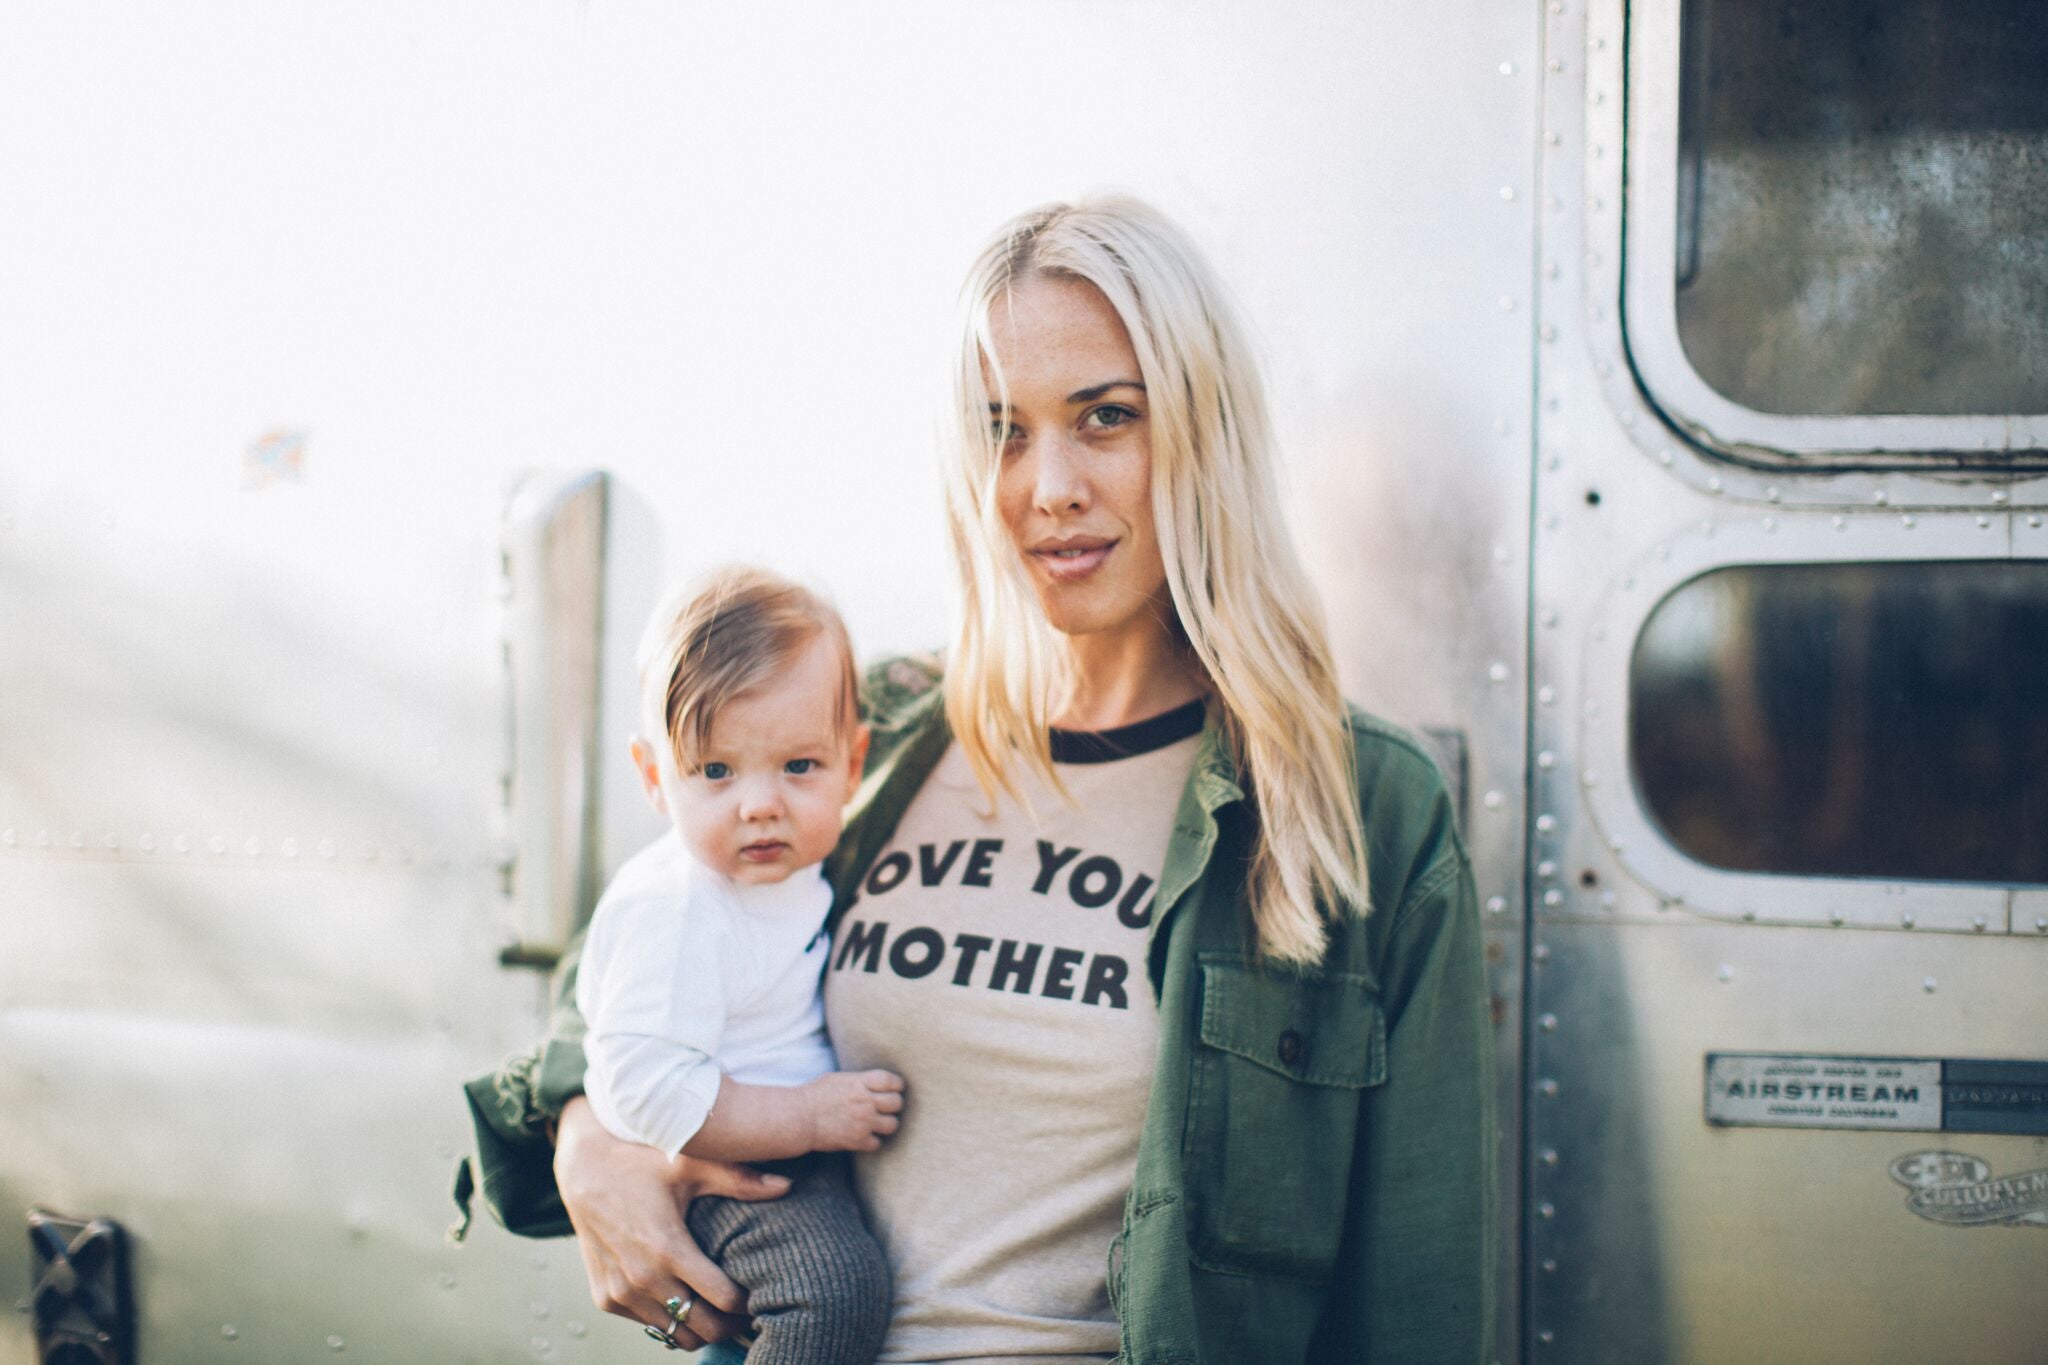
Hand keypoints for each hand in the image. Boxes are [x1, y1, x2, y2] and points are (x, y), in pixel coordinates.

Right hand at [553, 1097, 790, 1346]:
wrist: (583, 1167)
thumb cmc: (641, 1161)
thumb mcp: (690, 1164)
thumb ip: (739, 1179)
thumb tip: (788, 1185)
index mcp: (667, 1249)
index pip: (722, 1300)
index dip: (748, 1302)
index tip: (763, 1291)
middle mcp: (641, 1279)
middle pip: (703, 1328)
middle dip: (731, 1325)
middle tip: (750, 1311)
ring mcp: (620, 1293)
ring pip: (675, 1335)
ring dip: (701, 1326)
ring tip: (721, 1308)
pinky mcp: (606, 1299)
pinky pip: (649, 1325)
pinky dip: (670, 1319)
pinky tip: (686, 1297)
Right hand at [803, 1069, 905, 1151]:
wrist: (798, 1117)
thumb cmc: (814, 1095)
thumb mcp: (838, 1079)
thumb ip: (859, 1081)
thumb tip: (874, 1084)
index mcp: (860, 1083)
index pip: (892, 1081)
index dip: (896, 1085)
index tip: (894, 1088)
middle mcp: (865, 1101)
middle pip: (897, 1103)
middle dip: (893, 1104)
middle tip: (885, 1107)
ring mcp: (863, 1122)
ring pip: (893, 1124)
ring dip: (887, 1123)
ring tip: (877, 1123)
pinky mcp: (857, 1140)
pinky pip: (877, 1143)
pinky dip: (872, 1141)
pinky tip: (864, 1137)